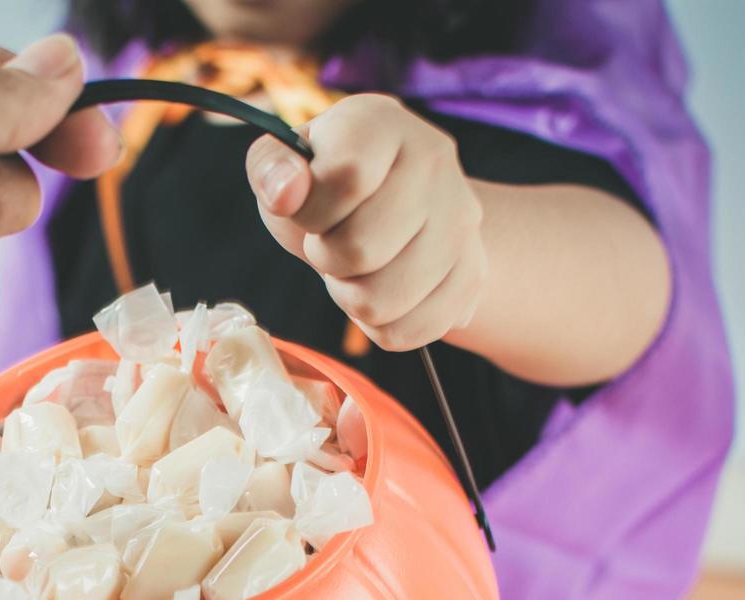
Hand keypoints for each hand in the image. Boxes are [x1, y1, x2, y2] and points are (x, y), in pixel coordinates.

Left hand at [246, 94, 486, 351]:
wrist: (394, 211)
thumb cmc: (326, 188)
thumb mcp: (285, 167)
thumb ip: (270, 168)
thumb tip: (287, 193)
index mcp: (382, 123)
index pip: (347, 176)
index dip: (313, 211)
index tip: (309, 212)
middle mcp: (434, 162)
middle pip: (363, 248)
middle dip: (328, 258)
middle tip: (330, 245)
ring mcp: (462, 220)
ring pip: (384, 301)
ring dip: (352, 298)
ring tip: (356, 269)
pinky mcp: (473, 274)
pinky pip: (412, 330)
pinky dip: (382, 326)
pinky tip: (381, 293)